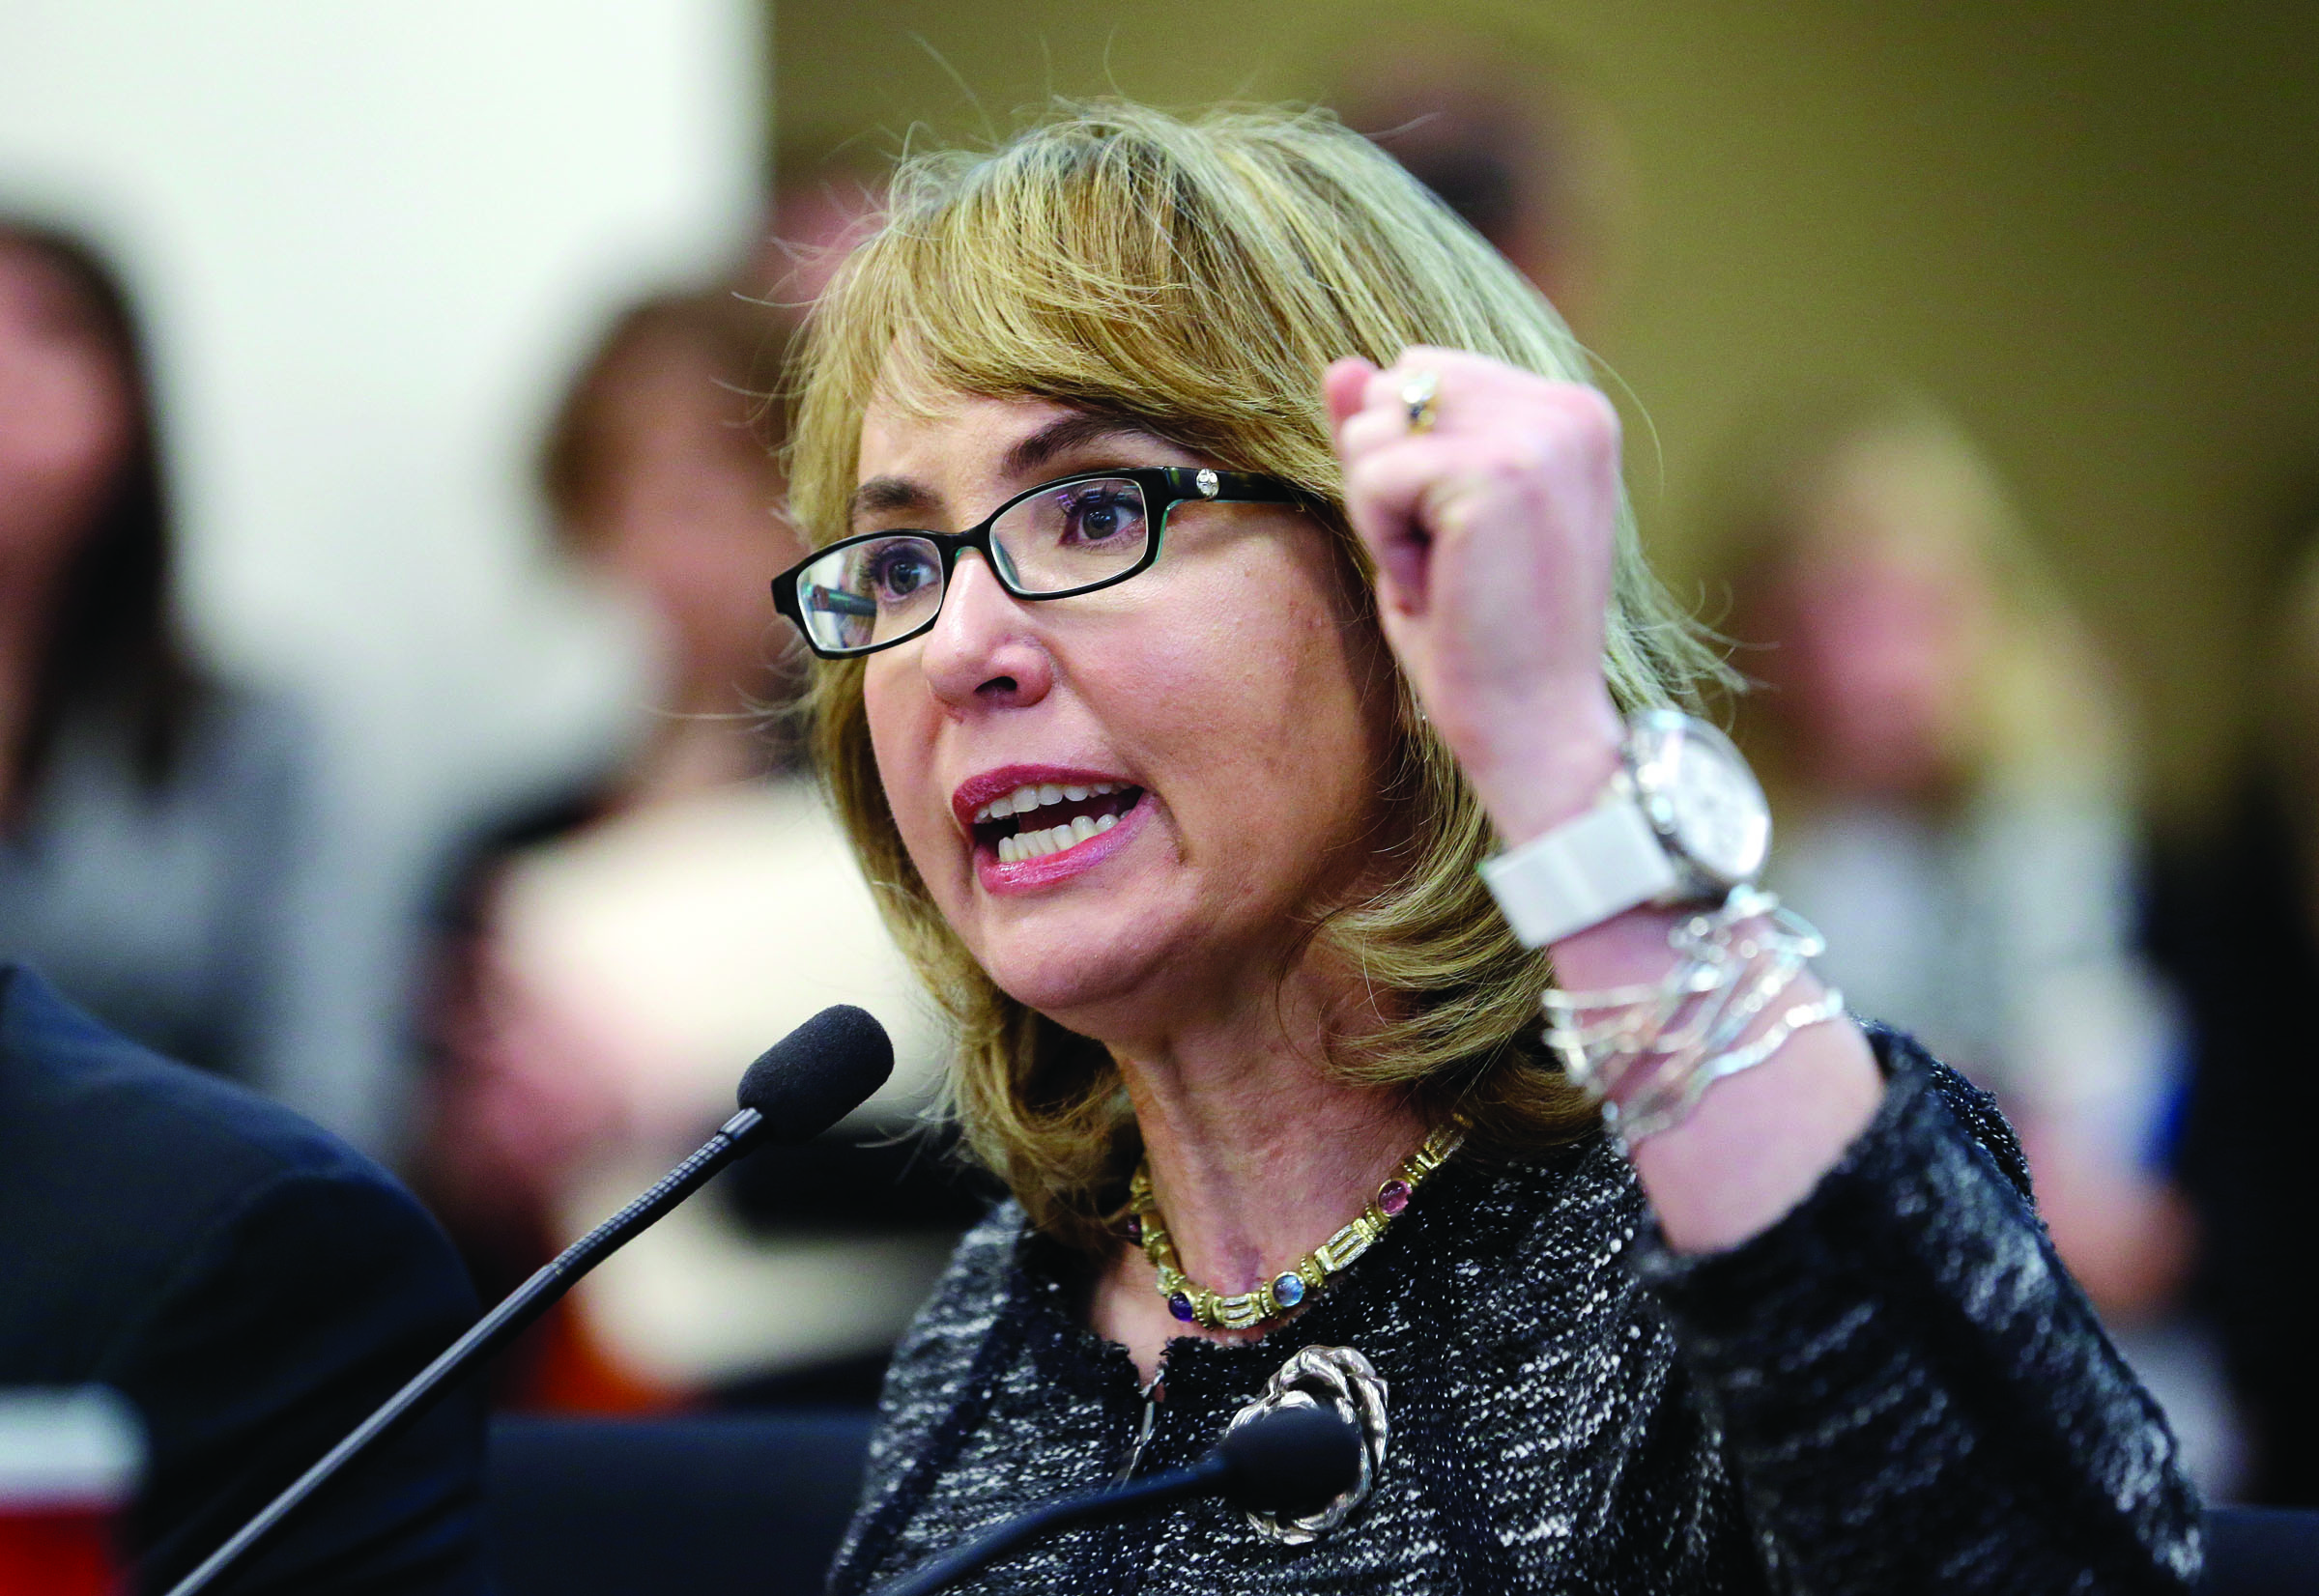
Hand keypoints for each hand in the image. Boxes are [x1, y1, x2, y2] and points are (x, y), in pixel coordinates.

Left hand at [1324, 348, 1625, 841]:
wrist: (1534, 728)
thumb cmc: (1482, 640)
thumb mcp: (1427, 521)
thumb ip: (1392, 437)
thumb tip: (1340, 365)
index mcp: (1570, 412)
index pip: (1425, 371)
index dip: (1409, 459)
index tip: (1461, 539)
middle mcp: (1567, 408)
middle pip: (1396, 384)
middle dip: (1390, 476)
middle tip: (1447, 560)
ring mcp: (1540, 436)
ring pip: (1378, 424)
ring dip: (1384, 510)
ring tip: (1445, 573)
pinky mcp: (1498, 473)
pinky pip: (1374, 475)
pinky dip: (1384, 540)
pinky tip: (1437, 588)